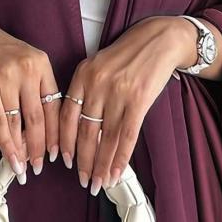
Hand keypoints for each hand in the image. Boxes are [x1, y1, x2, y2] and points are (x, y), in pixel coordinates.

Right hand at [0, 12, 61, 183]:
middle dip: (40, 147)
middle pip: (38, 118)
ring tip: (25, 168)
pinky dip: (6, 145)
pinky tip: (11, 160)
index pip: (55, 105)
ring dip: (22, 150)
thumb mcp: (26, 62)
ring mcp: (6, 78)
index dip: (57, 133)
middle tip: (41, 166)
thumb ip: (37, 88)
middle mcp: (27, 70)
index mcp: (42, 63)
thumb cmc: (0, 52)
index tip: (59, 153)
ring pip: (18, 124)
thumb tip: (44, 131)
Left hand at [58, 15, 194, 194]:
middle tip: (82, 180)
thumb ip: (87, 89)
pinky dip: (121, 158)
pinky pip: (127, 136)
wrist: (159, 38)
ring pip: (106, 138)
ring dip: (102, 165)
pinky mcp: (139, 100)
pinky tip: (117, 173)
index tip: (63, 160)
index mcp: (83, 74)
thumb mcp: (99, 64)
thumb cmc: (128, 54)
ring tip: (99, 183)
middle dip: (83, 160)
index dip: (64, 141)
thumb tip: (79, 128)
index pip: (66, 114)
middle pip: (85, 130)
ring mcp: (118, 92)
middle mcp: (97, 83)